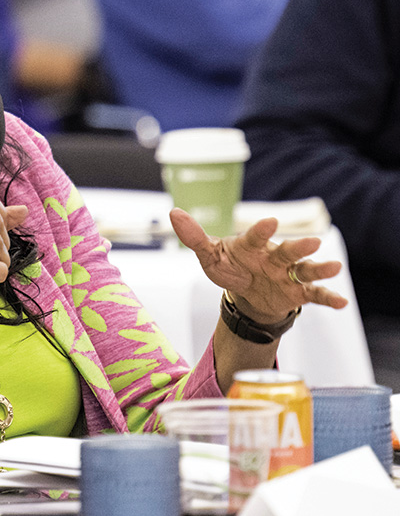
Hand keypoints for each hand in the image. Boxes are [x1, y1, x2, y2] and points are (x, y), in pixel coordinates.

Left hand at [170, 207, 347, 323]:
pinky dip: (328, 297)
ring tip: (334, 267)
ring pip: (305, 270)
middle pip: (287, 251)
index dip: (262, 230)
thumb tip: (174, 213)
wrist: (246, 292)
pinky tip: (342, 302)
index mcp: (251, 246)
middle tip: (313, 242)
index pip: (256, 237)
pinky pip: (314, 294)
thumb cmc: (230, 266)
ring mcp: (288, 274)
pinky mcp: (297, 292)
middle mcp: (274, 257)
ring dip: (319, 268)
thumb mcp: (209, 255)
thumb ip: (194, 237)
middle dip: (299, 247)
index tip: (269, 222)